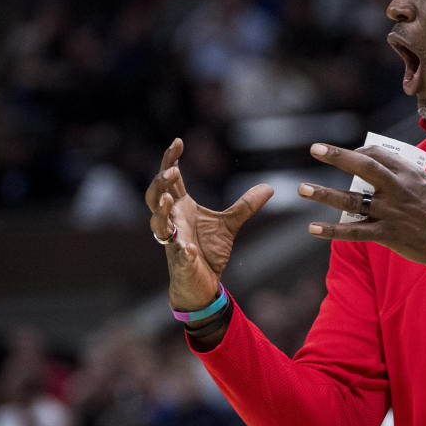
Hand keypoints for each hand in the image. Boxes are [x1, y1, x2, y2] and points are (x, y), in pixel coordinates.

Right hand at [145, 138, 272, 310]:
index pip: (171, 180)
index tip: (178, 141)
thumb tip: (270, 187)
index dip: (170, 160)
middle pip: (155, 196)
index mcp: (181, 208)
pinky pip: (178, 255)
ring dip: (161, 211)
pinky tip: (189, 249)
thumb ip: (245, 206)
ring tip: (168, 199)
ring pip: (157, 223)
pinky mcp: (180, 262)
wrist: (202, 283)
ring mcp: (173, 242)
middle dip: (160, 182)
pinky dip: (182, 251)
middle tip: (172, 170)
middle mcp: (173, 222)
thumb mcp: (230, 225)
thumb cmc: (208, 251)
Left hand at [298, 143, 425, 282]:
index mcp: (410, 174)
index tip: (347, 155)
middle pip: (362, 167)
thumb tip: (388, 165)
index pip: (378, 154)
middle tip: (315, 149)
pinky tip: (313, 229)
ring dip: (324, 194)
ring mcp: (391, 213)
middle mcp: (398, 189)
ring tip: (302, 188)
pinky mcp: (388, 235)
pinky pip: (354, 233)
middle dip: (337, 156)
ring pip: (352, 200)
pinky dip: (332, 231)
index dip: (359, 151)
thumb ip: (408, 175)